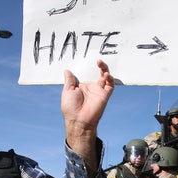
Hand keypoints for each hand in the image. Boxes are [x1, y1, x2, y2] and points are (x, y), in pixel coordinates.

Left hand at [62, 60, 114, 176]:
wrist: (78, 121)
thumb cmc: (70, 108)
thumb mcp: (67, 91)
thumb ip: (69, 80)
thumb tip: (67, 70)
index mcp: (82, 86)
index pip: (85, 72)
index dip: (86, 66)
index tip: (84, 57)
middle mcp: (91, 87)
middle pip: (96, 72)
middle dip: (97, 65)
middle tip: (95, 58)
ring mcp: (98, 90)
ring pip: (105, 76)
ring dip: (104, 69)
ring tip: (100, 62)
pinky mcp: (105, 95)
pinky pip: (110, 85)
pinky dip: (110, 79)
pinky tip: (106, 74)